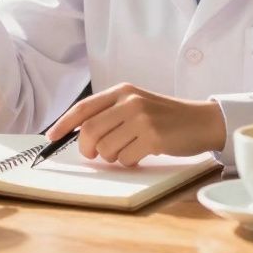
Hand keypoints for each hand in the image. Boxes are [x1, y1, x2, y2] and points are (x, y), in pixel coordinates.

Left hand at [45, 83, 226, 167]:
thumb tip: (80, 135)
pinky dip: (129, 161)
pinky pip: (125, 158)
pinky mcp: (153, 137)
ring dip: (112, 157)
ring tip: (128, 150)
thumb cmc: (165, 116)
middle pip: (90, 131)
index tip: (51, 136)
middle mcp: (129, 101)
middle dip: (87, 149)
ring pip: (106, 148)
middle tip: (94, 155)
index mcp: (122, 91)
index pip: (84, 107)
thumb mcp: (136, 104)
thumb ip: (110, 114)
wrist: (201, 120)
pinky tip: (141, 154)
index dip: (64, 123)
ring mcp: (141, 118)